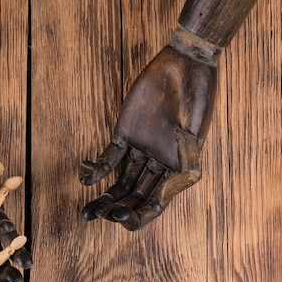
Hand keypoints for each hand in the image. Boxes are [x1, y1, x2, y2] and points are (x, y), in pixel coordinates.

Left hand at [80, 44, 216, 229]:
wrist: (184, 64)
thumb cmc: (196, 99)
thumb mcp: (193, 138)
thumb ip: (181, 169)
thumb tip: (161, 198)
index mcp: (177, 171)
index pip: (155, 205)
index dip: (138, 217)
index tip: (120, 217)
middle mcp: (157, 165)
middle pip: (134, 197)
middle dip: (116, 209)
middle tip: (96, 215)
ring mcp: (140, 149)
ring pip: (120, 182)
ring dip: (104, 197)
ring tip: (87, 210)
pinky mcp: (125, 133)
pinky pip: (109, 158)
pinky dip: (97, 171)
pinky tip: (85, 179)